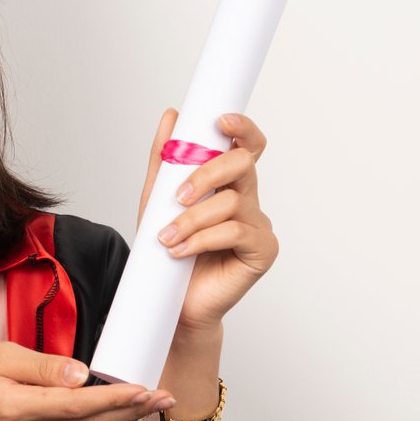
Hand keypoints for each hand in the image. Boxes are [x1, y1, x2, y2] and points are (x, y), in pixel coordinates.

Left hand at [137, 108, 277, 334]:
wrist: (172, 304)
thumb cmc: (169, 253)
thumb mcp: (156, 201)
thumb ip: (164, 160)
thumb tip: (171, 116)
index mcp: (228, 183)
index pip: (245, 146)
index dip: (242, 128)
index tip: (221, 120)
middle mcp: (247, 200)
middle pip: (242, 164)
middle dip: (207, 173)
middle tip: (178, 195)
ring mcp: (258, 225)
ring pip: (232, 202)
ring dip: (192, 218)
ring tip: (167, 237)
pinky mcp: (263, 251)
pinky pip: (236, 232)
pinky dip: (203, 239)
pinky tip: (181, 252)